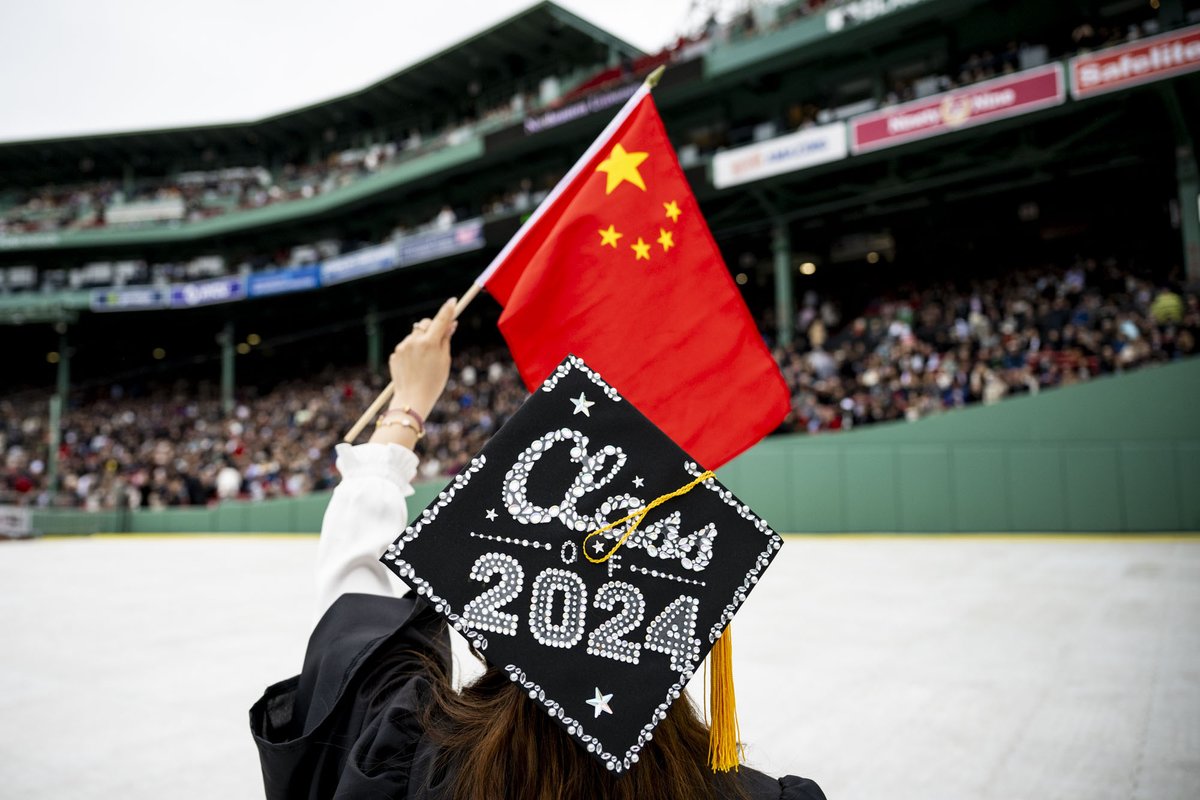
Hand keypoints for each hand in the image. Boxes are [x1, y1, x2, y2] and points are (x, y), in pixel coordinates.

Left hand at [388, 297, 456, 420]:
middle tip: (438, 337)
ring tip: (424, 361)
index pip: (441, 320)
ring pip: (414, 336)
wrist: (411, 399)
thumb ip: (445, 340)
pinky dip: (411, 352)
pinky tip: (414, 366)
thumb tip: (450, 325)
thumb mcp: (444, 361)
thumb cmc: (433, 382)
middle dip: (432, 326)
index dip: (448, 310)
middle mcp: (414, 341)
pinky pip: (406, 347)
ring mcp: (402, 347)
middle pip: (425, 324)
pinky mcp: (395, 355)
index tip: (453, 301)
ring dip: (421, 341)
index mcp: (429, 342)